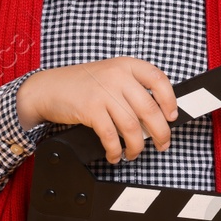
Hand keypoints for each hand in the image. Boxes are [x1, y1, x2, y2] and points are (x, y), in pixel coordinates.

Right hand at [15, 57, 176, 162]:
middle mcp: (117, 76)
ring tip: (134, 153)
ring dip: (136, 146)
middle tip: (163, 144)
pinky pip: (110, 136)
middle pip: (150, 109)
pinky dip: (115, 150)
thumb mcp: (111, 75)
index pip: (159, 80)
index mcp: (127, 65)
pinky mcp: (90, 109)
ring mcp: (103, 92)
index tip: (172, 117)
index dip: (170, 100)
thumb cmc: (82, 84)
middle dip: (160, 132)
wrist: (48, 88)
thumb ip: (133, 88)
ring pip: (132, 126)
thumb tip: (158, 115)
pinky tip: (115, 155)